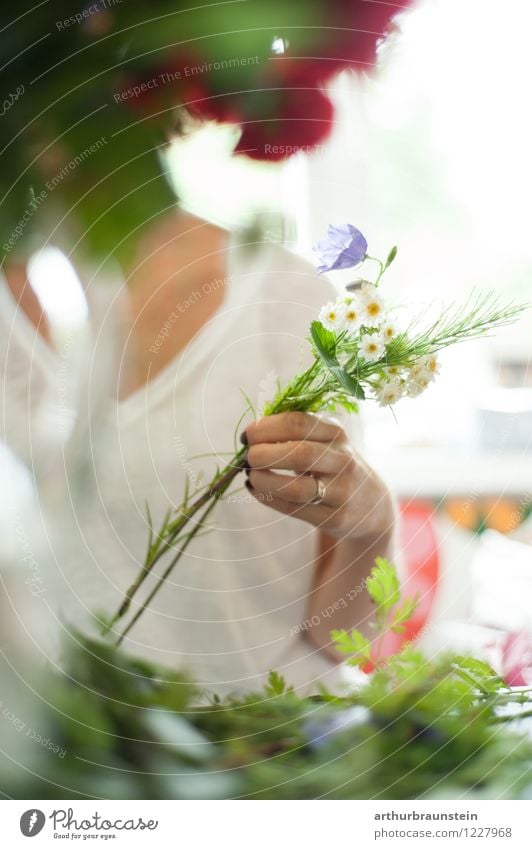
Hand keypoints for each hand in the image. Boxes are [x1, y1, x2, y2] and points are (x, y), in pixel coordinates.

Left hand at [242, 412, 392, 539]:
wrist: (371, 504)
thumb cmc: (335, 466)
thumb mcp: (326, 441)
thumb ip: (295, 433)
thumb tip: (252, 432)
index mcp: (336, 434)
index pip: (297, 423)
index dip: (265, 427)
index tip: (247, 435)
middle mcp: (342, 460)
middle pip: (297, 453)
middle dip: (263, 454)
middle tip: (248, 457)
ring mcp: (341, 491)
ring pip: (295, 488)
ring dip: (264, 481)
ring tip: (251, 475)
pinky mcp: (335, 517)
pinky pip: (294, 509)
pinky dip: (269, 499)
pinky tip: (256, 490)